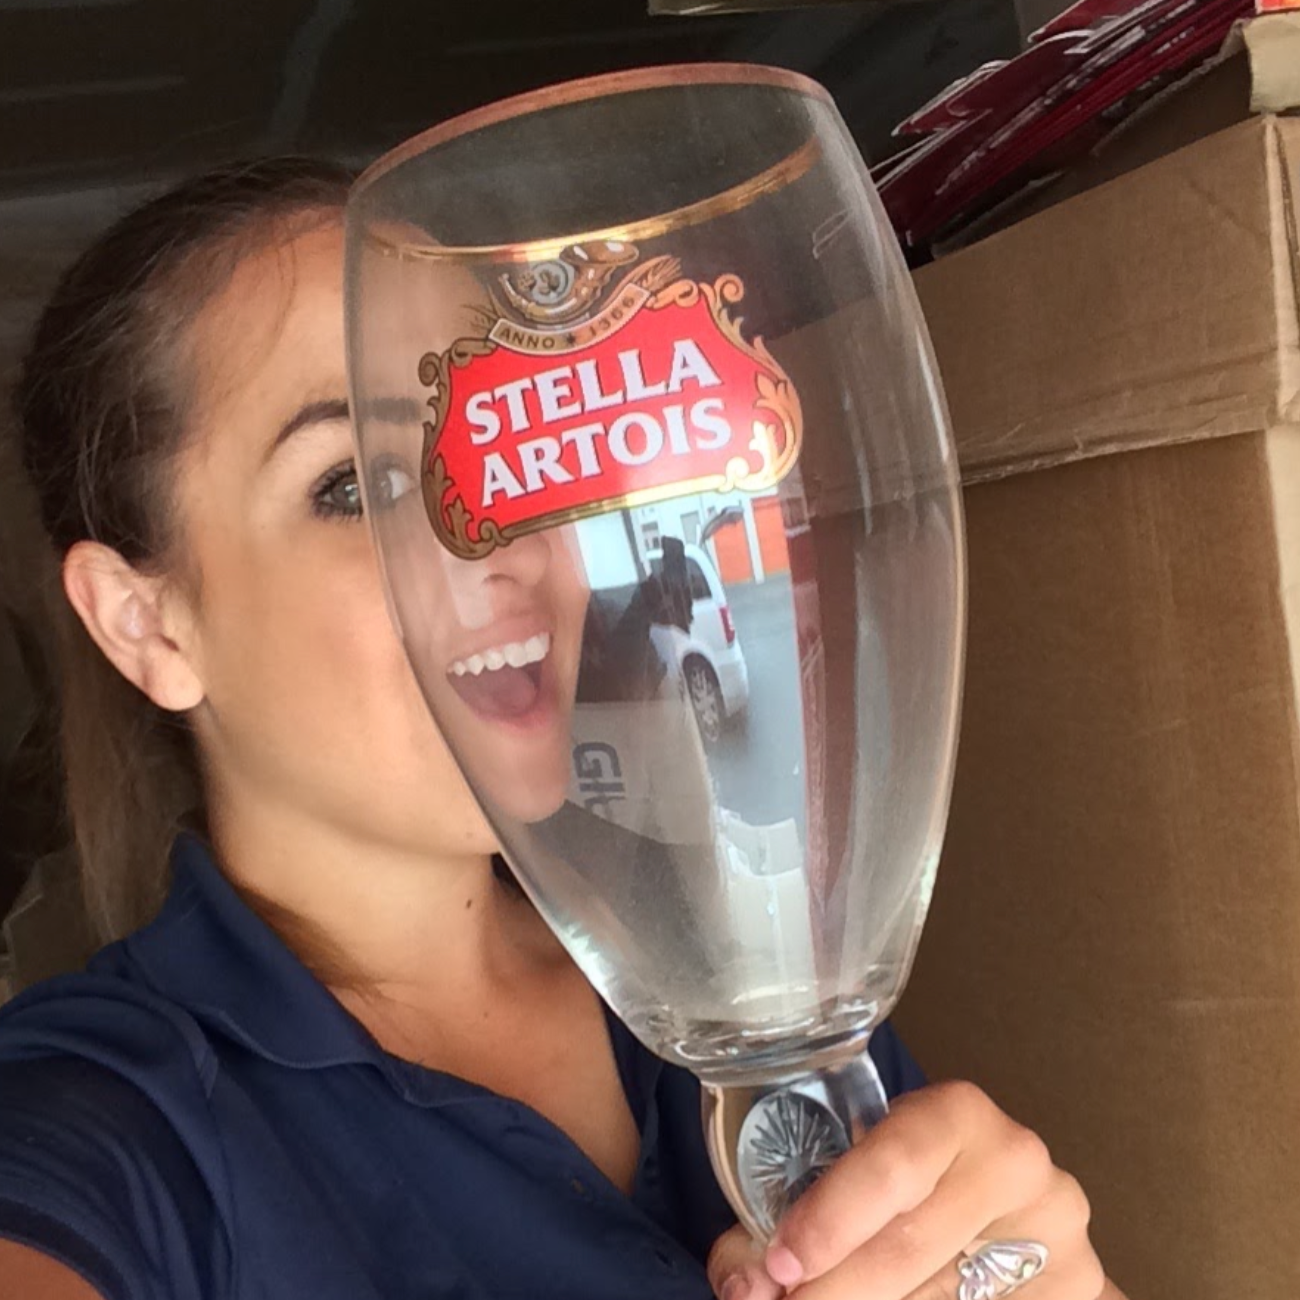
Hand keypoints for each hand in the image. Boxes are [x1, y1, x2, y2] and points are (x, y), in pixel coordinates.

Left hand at [707, 1080, 1122, 1299]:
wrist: (1023, 1228)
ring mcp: (1053, 1233)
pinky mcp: (1074, 1284)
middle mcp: (1015, 1164)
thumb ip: (794, 1217)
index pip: (892, 1165)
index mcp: (958, 1115)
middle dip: (832, 1287)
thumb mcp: (862, 1174)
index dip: (830, 1219)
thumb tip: (742, 1282)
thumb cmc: (917, 1187)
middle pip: (909, 1247)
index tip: (780, 1263)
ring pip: (938, 1295)